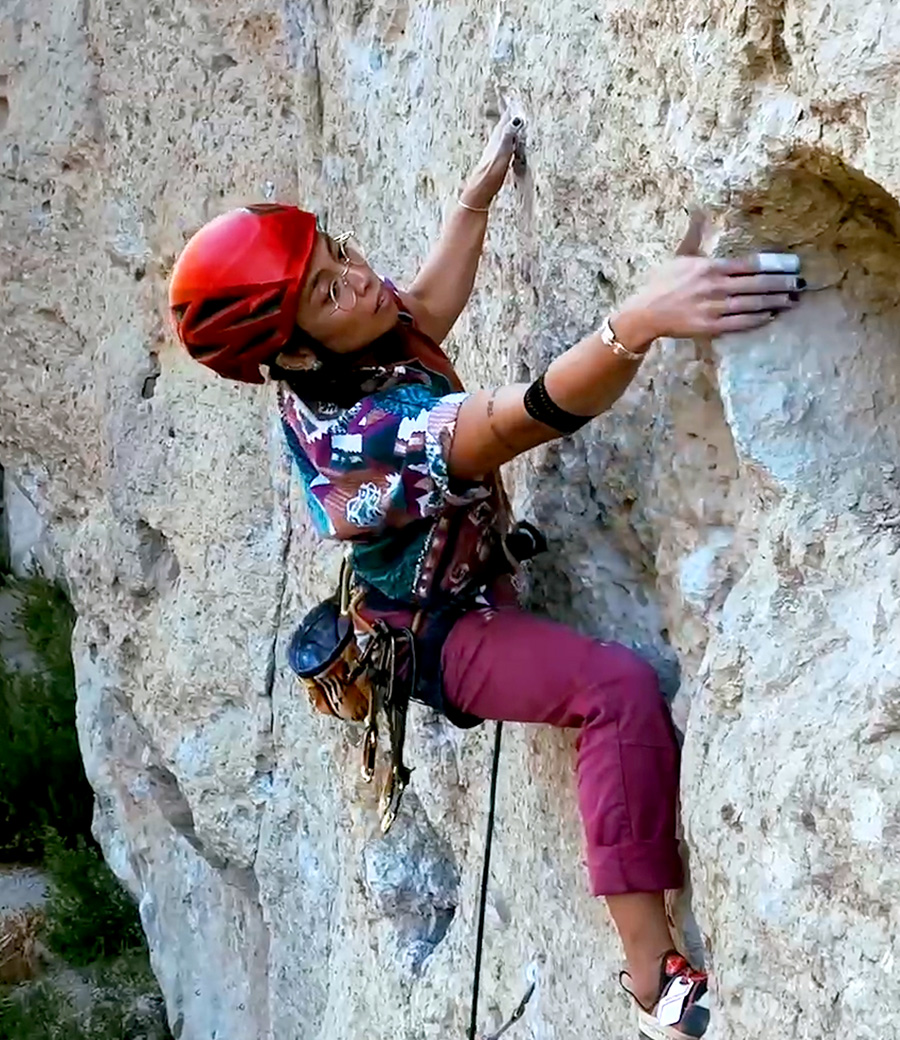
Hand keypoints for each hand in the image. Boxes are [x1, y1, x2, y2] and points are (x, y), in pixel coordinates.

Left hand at [460, 106, 524, 209]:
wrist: (478, 194)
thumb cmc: (489, 178)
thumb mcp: (501, 156)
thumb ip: (508, 139)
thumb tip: (515, 120)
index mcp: (496, 142)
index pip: (504, 122)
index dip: (510, 111)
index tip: (514, 98)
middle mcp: (493, 147)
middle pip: (502, 127)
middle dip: (507, 116)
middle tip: (511, 104)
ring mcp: (492, 156)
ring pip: (501, 137)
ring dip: (507, 128)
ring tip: (510, 121)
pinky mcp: (494, 165)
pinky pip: (502, 148)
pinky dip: (506, 142)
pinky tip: (506, 146)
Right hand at [612, 212, 802, 347]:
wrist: (645, 313)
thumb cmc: (662, 283)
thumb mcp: (679, 255)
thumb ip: (695, 234)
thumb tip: (697, 208)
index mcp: (710, 267)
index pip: (750, 264)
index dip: (774, 265)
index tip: (793, 265)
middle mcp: (715, 287)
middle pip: (757, 285)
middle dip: (781, 284)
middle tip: (801, 284)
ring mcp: (714, 308)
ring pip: (752, 304)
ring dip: (775, 302)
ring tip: (792, 300)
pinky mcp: (710, 326)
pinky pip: (740, 323)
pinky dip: (758, 319)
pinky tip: (771, 315)